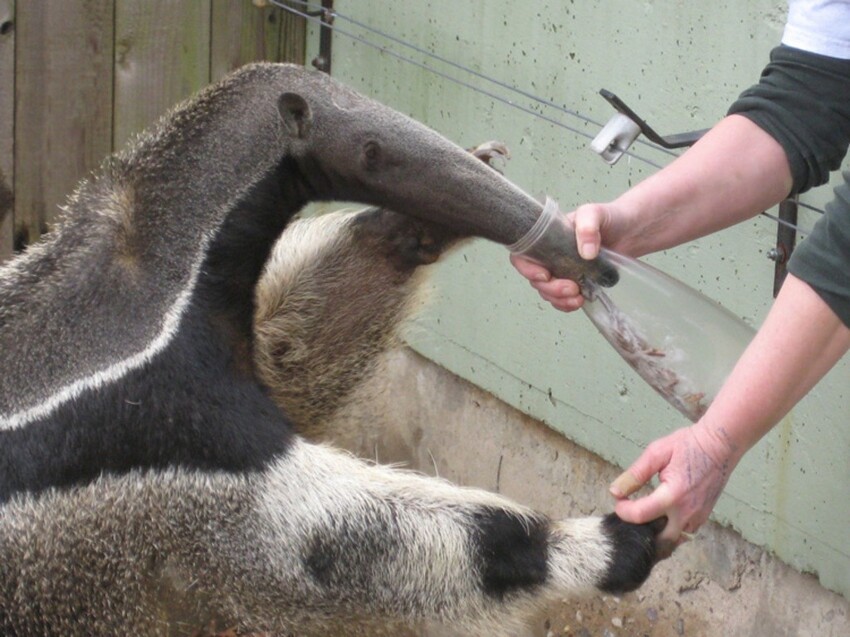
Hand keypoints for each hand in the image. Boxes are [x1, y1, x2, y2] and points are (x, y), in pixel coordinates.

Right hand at [510, 202, 624, 311]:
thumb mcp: (595, 213)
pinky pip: (561, 298)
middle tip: (571, 288)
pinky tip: (580, 301)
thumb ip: (588, 227)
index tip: (544, 276)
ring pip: (547, 291)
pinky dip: (566, 304)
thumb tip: (585, 252)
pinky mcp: (576, 281)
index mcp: (547, 237)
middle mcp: (550, 255)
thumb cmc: (609, 217)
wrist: (630, 230)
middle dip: (550, 289)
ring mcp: (562, 270)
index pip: (523, 255)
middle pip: (535, 279)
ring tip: (577, 298)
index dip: (526, 269)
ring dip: (558, 299)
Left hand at [608, 423, 738, 557]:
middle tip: (630, 514)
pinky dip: (670, 530)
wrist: (719, 445)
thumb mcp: (656, 453)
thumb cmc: (687, 445)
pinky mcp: (704, 516)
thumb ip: (635, 474)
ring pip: (673, 539)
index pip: (641, 515)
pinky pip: (684, 532)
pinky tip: (660, 517)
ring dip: (656, 533)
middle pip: (658, 539)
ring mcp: (698, 517)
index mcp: (673, 496)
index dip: (624, 511)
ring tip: (643, 517)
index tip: (618, 501)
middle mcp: (687, 512)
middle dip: (641, 531)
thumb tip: (615, 491)